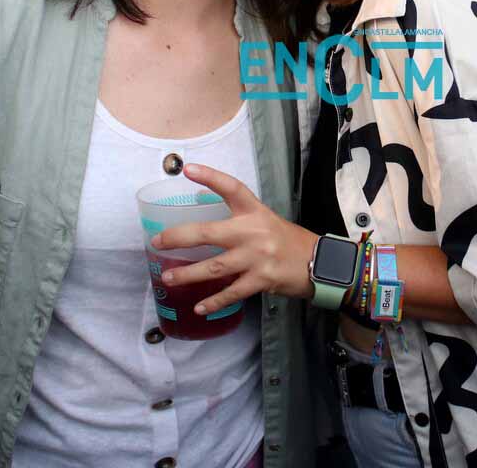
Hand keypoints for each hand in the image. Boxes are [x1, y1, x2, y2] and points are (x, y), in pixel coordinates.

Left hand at [152, 164, 317, 315]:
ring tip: (168, 278)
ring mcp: (257, 257)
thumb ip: (237, 217)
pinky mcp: (261, 280)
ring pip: (214, 267)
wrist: (318, 262)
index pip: (231, 188)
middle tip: (157, 242)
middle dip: (179, 238)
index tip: (188, 169)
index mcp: (255, 211)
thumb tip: (201, 210)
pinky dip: (214, 301)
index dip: (210, 177)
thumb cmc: (286, 240)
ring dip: (189, 274)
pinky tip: (199, 307)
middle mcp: (253, 231)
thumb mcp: (264, 220)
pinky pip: (232, 293)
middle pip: (209, 233)